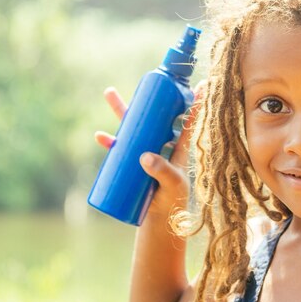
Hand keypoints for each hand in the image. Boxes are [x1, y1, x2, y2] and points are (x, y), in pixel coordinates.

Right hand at [94, 83, 205, 216]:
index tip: (199, 83)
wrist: (159, 222)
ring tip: (109, 93)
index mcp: (178, 148)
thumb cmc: (173, 202)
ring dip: (122, 112)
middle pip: (154, 117)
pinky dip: (110, 142)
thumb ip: (162, 171)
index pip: (187, 121)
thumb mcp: (172, 185)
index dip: (193, 103)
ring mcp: (145, 154)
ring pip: (134, 128)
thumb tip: (144, 157)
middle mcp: (161, 146)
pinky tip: (100, 136)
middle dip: (147, 99)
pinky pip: (119, 149)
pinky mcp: (131, 165)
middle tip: (141, 79)